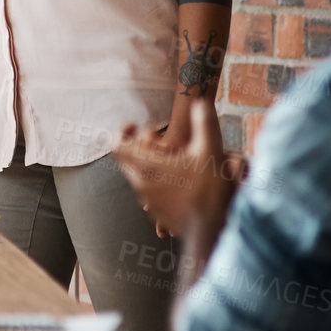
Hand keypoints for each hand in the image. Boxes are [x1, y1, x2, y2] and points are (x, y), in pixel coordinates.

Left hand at [111, 99, 233, 242]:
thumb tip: (200, 103)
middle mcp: (141, 183)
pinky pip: (148, 192)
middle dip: (140, 147)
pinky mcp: (157, 214)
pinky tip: (178, 181)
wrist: (213, 227)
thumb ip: (203, 122)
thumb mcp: (209, 149)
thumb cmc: (210, 187)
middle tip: (159, 143)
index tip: (136, 125)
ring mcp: (148, 200)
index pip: (117, 145)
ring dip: (149, 164)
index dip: (123, 131)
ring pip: (137, 175)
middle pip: (126, 159)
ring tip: (172, 161)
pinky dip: (157, 181)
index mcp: (147, 166)